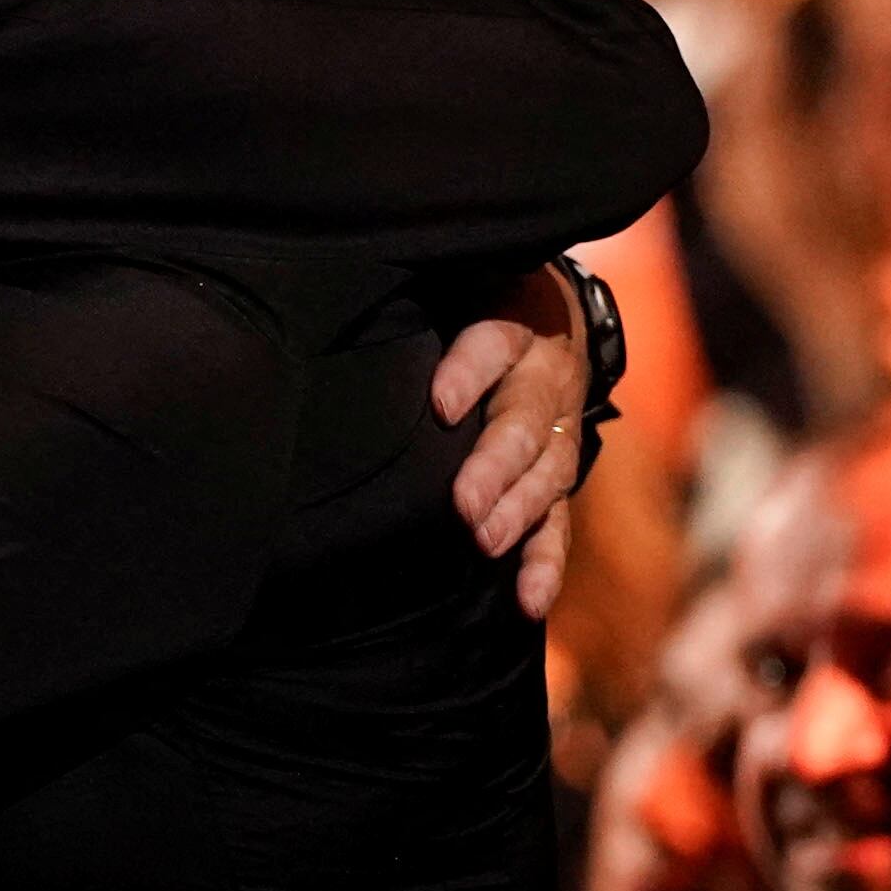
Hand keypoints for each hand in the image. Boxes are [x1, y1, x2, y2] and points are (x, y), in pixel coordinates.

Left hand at [433, 266, 586, 619]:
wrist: (552, 316)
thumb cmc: (475, 304)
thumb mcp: (454, 290)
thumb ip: (409, 307)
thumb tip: (330, 323)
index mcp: (513, 327)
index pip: (490, 345)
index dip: (467, 373)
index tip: (441, 404)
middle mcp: (544, 382)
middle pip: (521, 423)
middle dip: (494, 467)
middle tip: (465, 505)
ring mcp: (558, 434)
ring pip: (547, 475)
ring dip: (517, 515)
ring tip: (486, 543)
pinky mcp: (559, 476)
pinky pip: (560, 522)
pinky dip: (545, 563)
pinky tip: (529, 600)